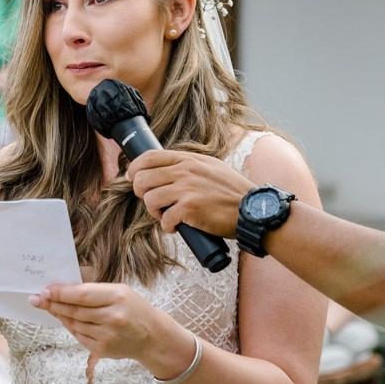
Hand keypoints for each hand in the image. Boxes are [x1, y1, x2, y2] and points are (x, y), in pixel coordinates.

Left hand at [29, 280, 170, 372]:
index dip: (61, 293)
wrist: (152, 337)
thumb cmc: (133, 308)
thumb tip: (63, 290)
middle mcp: (113, 317)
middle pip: (75, 310)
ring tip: (48, 306)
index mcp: (118, 297)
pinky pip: (79, 336)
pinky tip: (65, 319)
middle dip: (53, 304)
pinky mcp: (102, 350)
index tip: (44, 290)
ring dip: (59, 314)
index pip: (82, 294)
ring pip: (74, 324)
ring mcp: (107, 336)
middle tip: (36, 299)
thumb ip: (94, 291)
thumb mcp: (119, 292)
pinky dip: (70, 326)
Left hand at [128, 150, 253, 237]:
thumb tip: (166, 169)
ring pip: (149, 199)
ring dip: (154, 211)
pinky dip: (168, 226)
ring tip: (166, 216)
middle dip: (142, 193)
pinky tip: (177, 227)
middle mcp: (185, 171)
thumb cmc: (233, 192)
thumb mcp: (211, 167)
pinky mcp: (189, 208)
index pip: (150, 157)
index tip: (132, 177)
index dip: (135, 167)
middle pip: (143, 178)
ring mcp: (187, 188)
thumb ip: (189, 165)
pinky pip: (164, 219)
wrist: (252, 210)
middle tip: (153, 202)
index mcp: (189, 159)